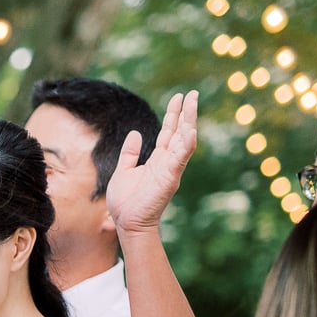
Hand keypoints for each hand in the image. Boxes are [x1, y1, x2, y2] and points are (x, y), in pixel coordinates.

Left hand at [107, 90, 197, 236]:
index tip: (179, 97)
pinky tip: (190, 130)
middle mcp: (167, 162)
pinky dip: (186, 144)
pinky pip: (180, 159)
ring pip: (183, 141)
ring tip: (193, 103)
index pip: (169, 132)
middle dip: (186, 112)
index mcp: (157, 160)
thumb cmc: (125, 202)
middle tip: (192, 93)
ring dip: (189, 122)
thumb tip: (136, 133)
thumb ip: (130, 153)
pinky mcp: (169, 178)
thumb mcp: (123, 171)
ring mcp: (170, 169)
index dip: (174, 114)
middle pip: (180, 132)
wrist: (127, 222)